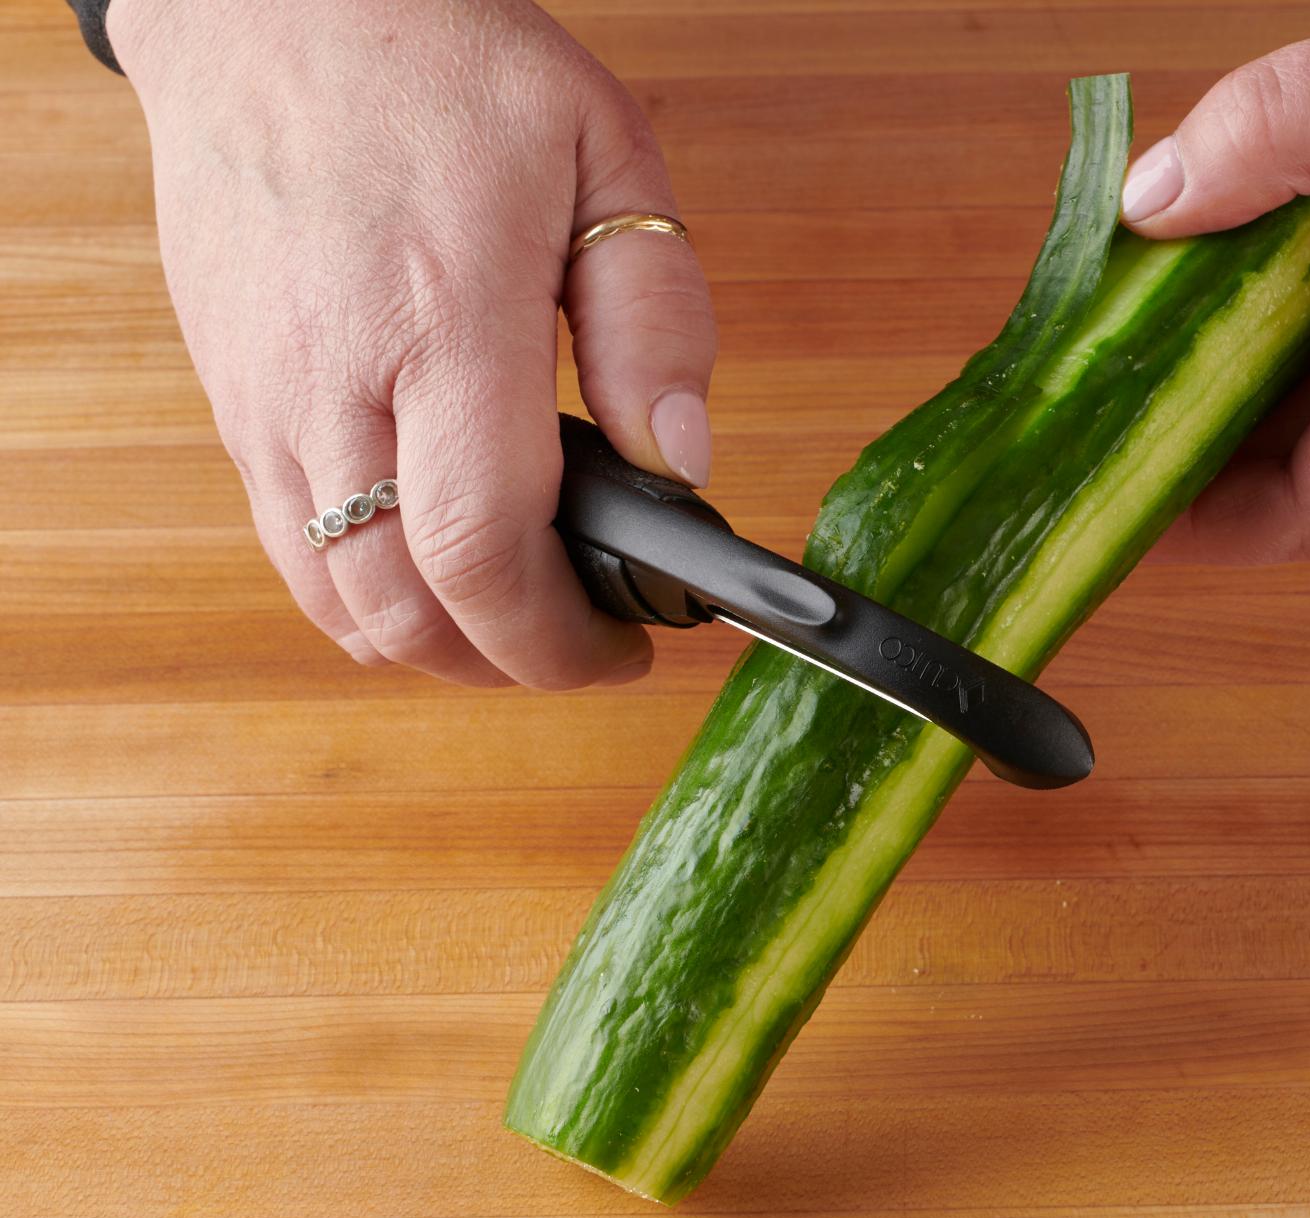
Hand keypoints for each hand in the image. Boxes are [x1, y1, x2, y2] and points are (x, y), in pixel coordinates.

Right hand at [112, 0, 717, 684]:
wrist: (271, 5)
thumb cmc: (442, 64)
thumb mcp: (603, 153)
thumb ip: (655, 316)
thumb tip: (684, 463)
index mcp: (442, 317)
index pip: (478, 550)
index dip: (555, 639)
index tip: (624, 647)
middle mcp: (331, 376)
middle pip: (400, 607)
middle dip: (506, 665)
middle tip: (584, 646)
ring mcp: (262, 397)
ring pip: (331, 598)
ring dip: (434, 644)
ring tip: (522, 616)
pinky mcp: (230, 397)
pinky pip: (287, 545)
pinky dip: (368, 591)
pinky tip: (440, 562)